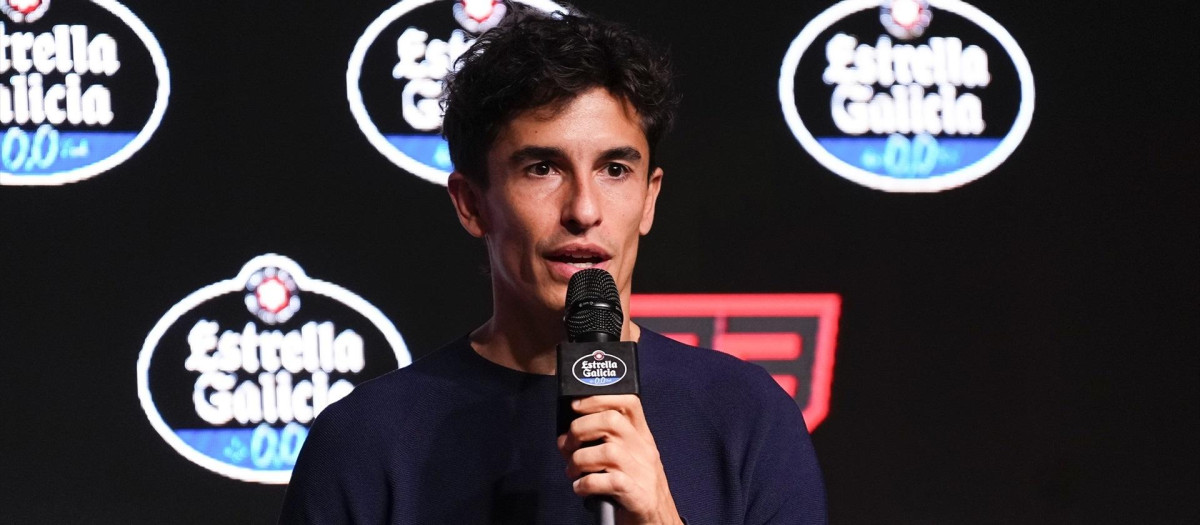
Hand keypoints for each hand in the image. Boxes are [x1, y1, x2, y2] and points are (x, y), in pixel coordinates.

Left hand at [556, 394, 682, 524]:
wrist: (660, 523)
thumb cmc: (636, 490)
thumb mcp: (625, 460)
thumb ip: (599, 444)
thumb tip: (565, 438)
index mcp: (642, 438)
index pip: (628, 402)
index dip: (598, 399)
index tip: (575, 406)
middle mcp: (644, 451)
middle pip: (612, 421)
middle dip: (580, 429)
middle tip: (568, 446)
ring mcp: (643, 473)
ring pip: (608, 451)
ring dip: (580, 460)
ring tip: (572, 471)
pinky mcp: (638, 497)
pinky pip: (610, 482)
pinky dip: (587, 484)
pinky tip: (581, 488)